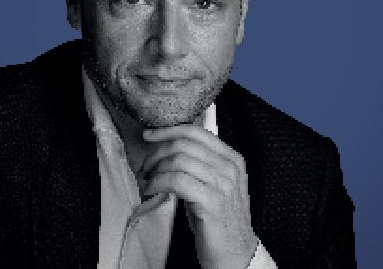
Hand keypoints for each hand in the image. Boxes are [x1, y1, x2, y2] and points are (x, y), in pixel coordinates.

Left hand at [142, 125, 257, 268]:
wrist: (236, 253)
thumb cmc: (220, 218)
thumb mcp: (215, 182)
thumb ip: (200, 162)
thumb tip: (168, 147)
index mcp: (232, 158)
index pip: (196, 132)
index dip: (169, 130)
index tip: (150, 135)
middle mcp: (229, 167)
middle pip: (184, 145)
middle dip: (158, 152)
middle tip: (145, 165)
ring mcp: (223, 184)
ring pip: (179, 161)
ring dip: (156, 169)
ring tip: (148, 180)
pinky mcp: (212, 202)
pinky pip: (177, 181)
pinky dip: (158, 182)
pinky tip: (151, 190)